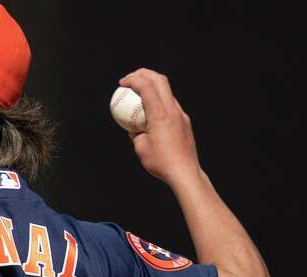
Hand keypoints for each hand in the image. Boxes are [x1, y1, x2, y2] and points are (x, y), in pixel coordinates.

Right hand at [119, 68, 202, 187]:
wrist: (184, 172)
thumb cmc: (160, 162)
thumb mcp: (140, 147)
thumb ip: (135, 132)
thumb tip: (132, 126)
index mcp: (160, 115)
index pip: (147, 87)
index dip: (133, 80)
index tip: (122, 83)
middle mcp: (172, 110)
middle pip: (160, 80)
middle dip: (143, 73)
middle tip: (131, 78)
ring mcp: (181, 115)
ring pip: (167, 91)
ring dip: (152, 86)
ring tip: (139, 92)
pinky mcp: (185, 121)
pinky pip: (170, 104)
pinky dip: (159, 100)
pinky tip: (150, 110)